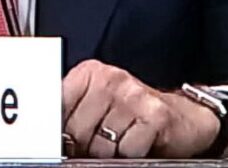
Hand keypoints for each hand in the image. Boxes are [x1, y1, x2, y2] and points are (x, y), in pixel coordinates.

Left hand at [61, 59, 218, 157]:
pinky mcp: (154, 116)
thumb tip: (44, 137)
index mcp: (91, 73)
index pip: (56, 106)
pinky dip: (131, 154)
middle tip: (99, 141)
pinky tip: (138, 142)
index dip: (56, 131)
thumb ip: (71, 111)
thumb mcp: (97, 103)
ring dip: (109, 153)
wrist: (183, 116)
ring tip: (121, 140)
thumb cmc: (132, 112)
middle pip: (76, 131)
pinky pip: (127, 151)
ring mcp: (133, 96)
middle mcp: (111, 79)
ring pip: (101, 146)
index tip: (60, 140)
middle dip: (84, 146)